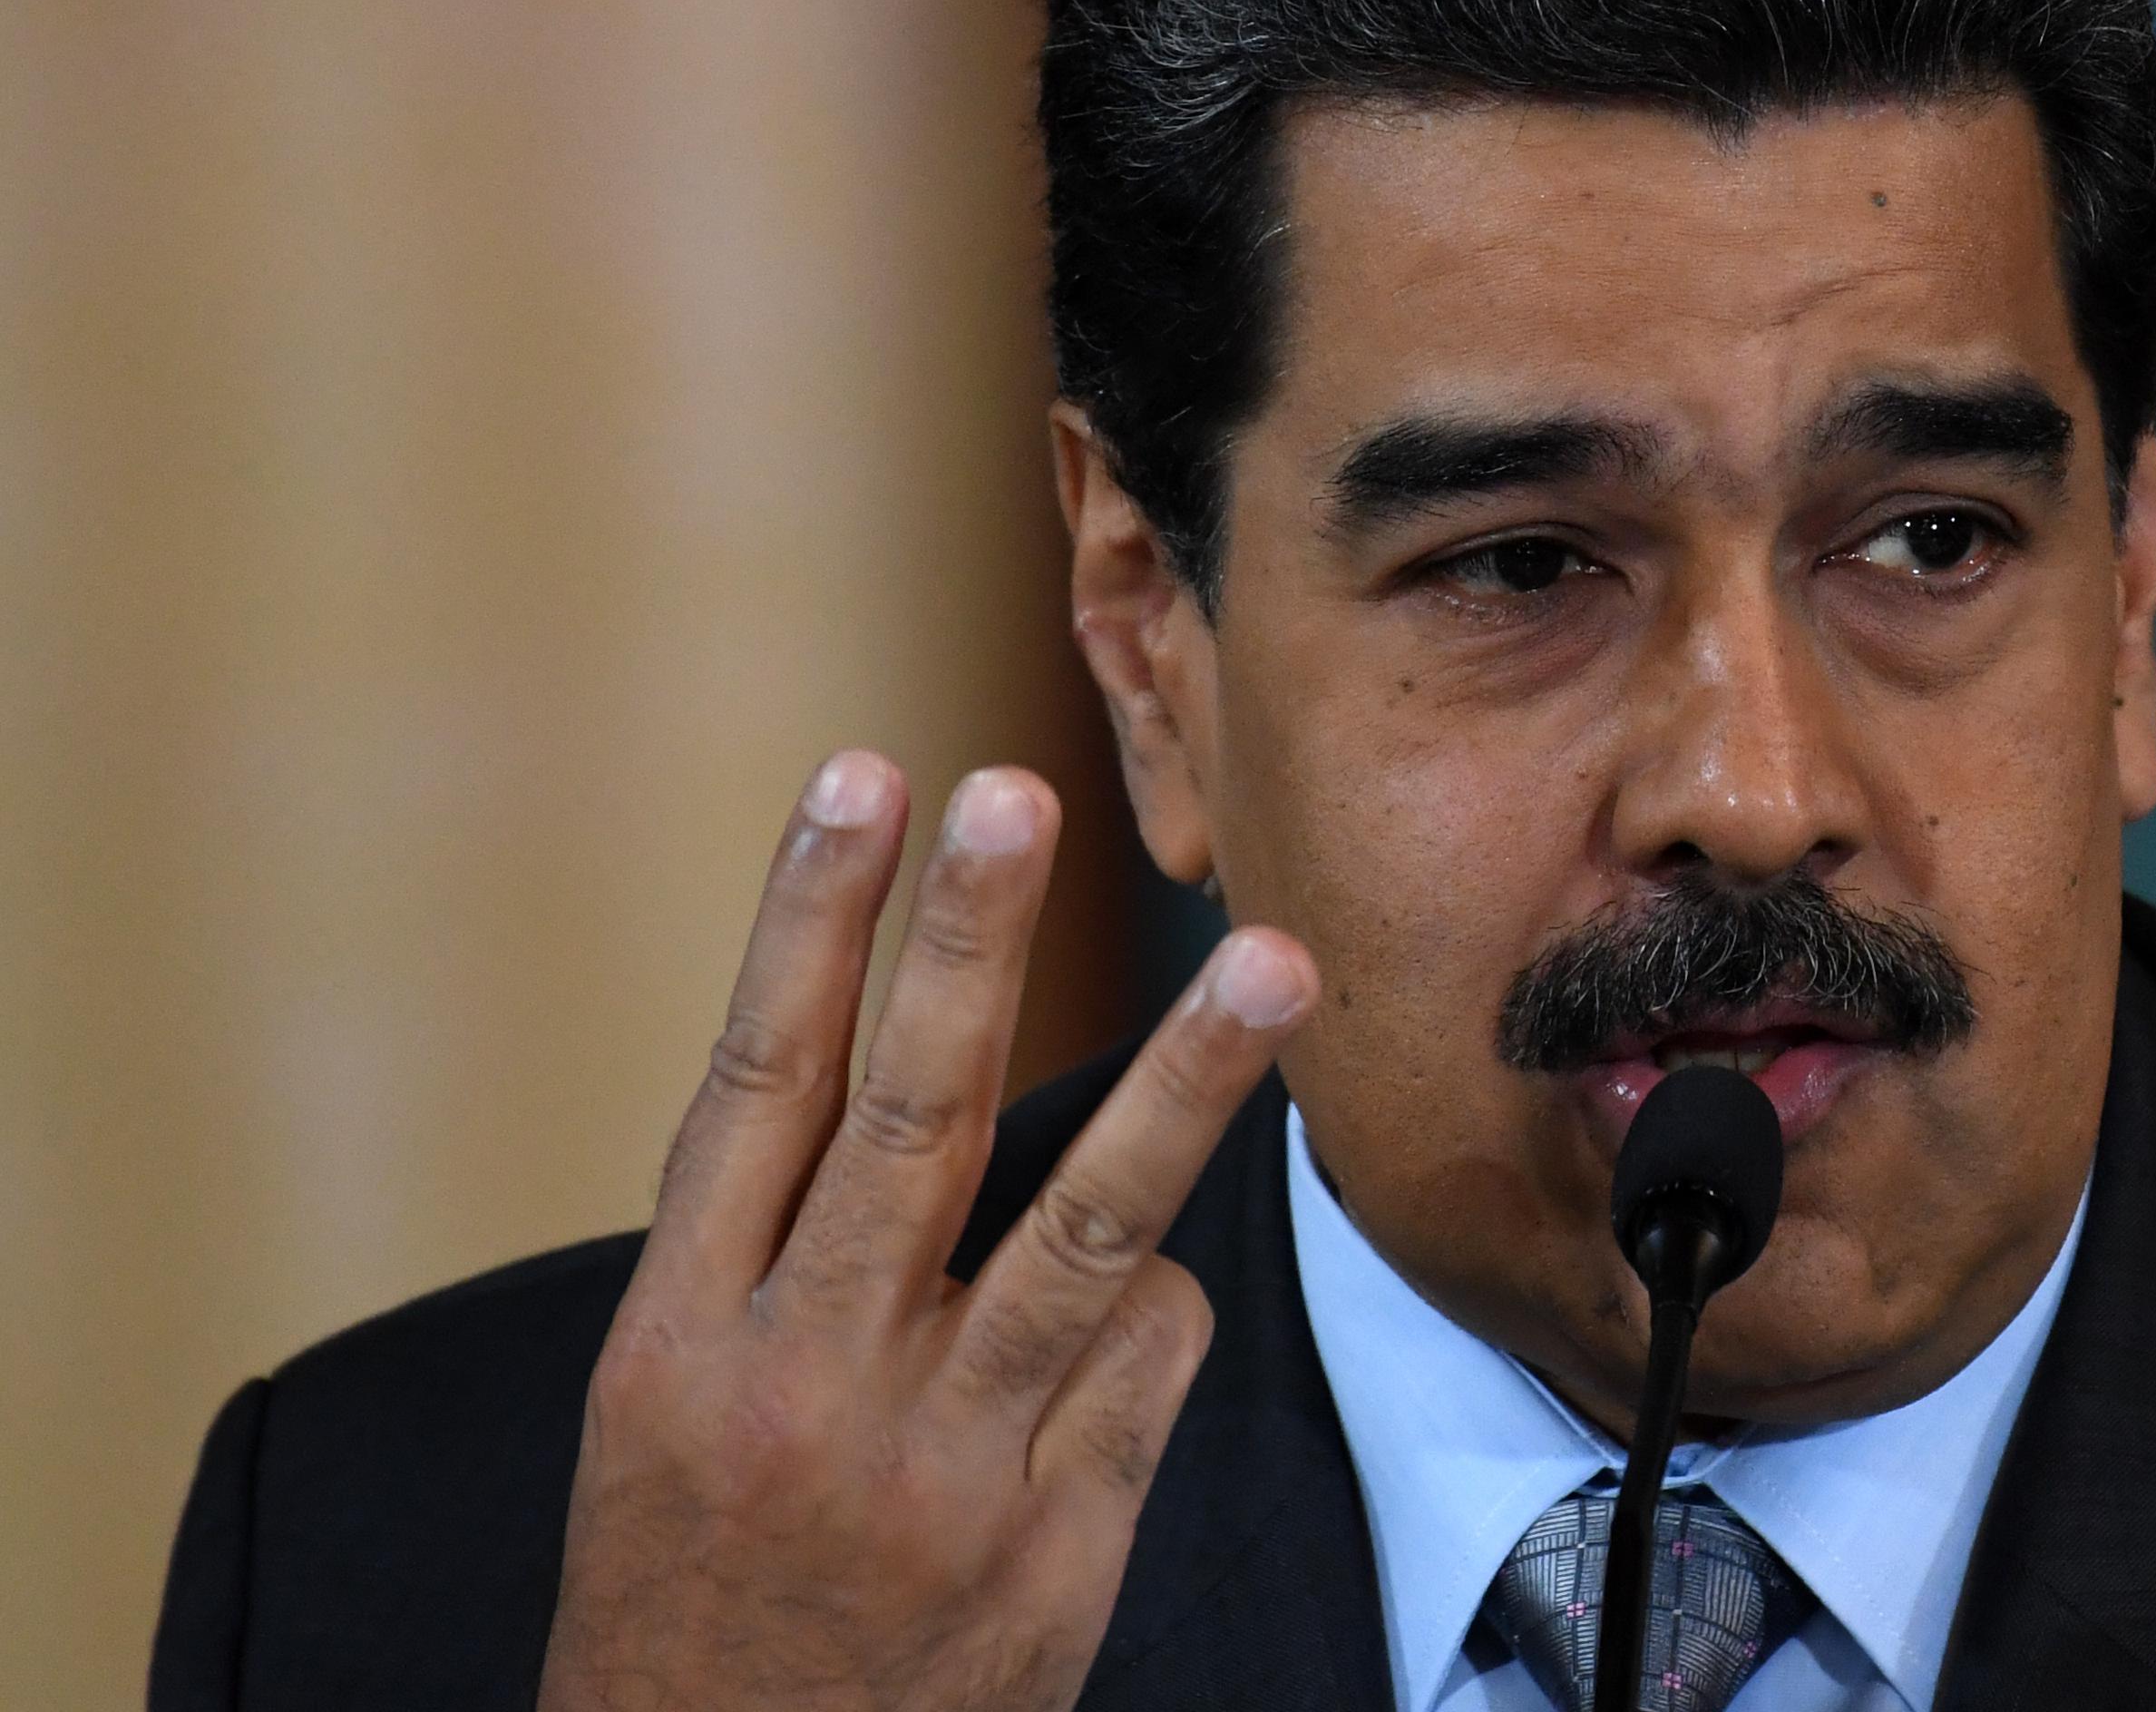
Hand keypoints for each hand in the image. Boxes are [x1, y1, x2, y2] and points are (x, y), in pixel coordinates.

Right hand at [537, 753, 1318, 1711]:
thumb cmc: (691, 1598)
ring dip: (1188, 1086)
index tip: (865, 780)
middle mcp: (805, 1388)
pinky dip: (1160, 1303)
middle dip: (968, 946)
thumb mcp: (661, 1420)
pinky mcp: (1057, 1547)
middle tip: (1020, 795)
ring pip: (1086, 1234)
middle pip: (909, 1123)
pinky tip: (1143, 1299)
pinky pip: (1147, 1360)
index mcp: (680, 1343)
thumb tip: (901, 1067)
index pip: (755, 1087)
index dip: (809, 923)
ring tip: (1271, 965)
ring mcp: (943, 1470)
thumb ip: (767, 1256)